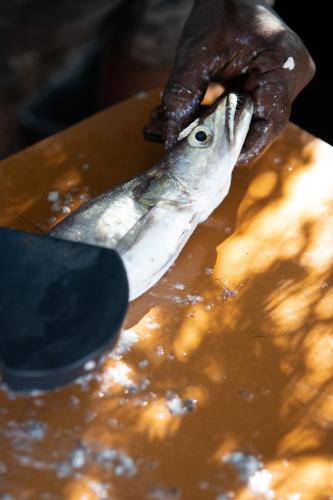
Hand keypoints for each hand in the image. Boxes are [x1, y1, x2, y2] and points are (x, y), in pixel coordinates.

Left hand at [144, 0, 314, 165]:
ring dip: (214, 127)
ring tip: (176, 128)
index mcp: (283, 65)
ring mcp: (281, 81)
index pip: (272, 122)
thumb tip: (170, 137)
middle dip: (220, 138)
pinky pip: (246, 110)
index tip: (220, 162)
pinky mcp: (268, 84)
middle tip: (187, 146)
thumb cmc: (218, 11)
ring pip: (249, 120)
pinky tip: (187, 117)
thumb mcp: (196, 52)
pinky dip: (217, 116)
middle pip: (258, 125)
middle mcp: (290, 76)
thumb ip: (182, 94)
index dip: (247, 148)